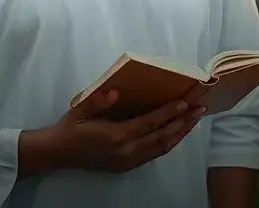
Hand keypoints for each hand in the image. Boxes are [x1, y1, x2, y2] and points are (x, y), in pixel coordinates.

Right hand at [48, 89, 205, 172]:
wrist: (58, 153)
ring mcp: (128, 161)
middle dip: (183, 122)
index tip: (185, 102)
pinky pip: (154, 154)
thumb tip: (114, 92)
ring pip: (161, 147)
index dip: (169, 112)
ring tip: (194, 120)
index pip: (150, 123)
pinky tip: (177, 133)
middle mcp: (126, 151)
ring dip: (180, 133)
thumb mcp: (81, 109)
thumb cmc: (71, 127)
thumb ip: (98, 101)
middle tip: (199, 109)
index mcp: (116, 136)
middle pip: (162, 136)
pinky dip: (168, 142)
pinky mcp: (127, 166)